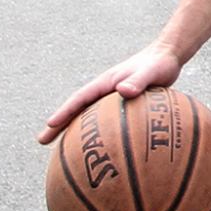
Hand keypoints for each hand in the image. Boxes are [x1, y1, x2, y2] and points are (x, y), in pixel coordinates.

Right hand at [36, 44, 182, 143]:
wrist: (169, 57)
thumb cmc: (160, 64)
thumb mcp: (151, 71)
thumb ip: (138, 80)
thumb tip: (124, 90)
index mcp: (105, 83)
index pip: (79, 99)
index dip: (64, 111)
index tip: (50, 124)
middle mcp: (105, 91)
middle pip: (77, 110)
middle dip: (58, 125)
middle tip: (41, 142)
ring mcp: (111, 99)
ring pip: (88, 118)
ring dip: (73, 132)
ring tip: (61, 153)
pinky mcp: (122, 106)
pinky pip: (105, 123)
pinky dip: (98, 135)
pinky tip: (101, 152)